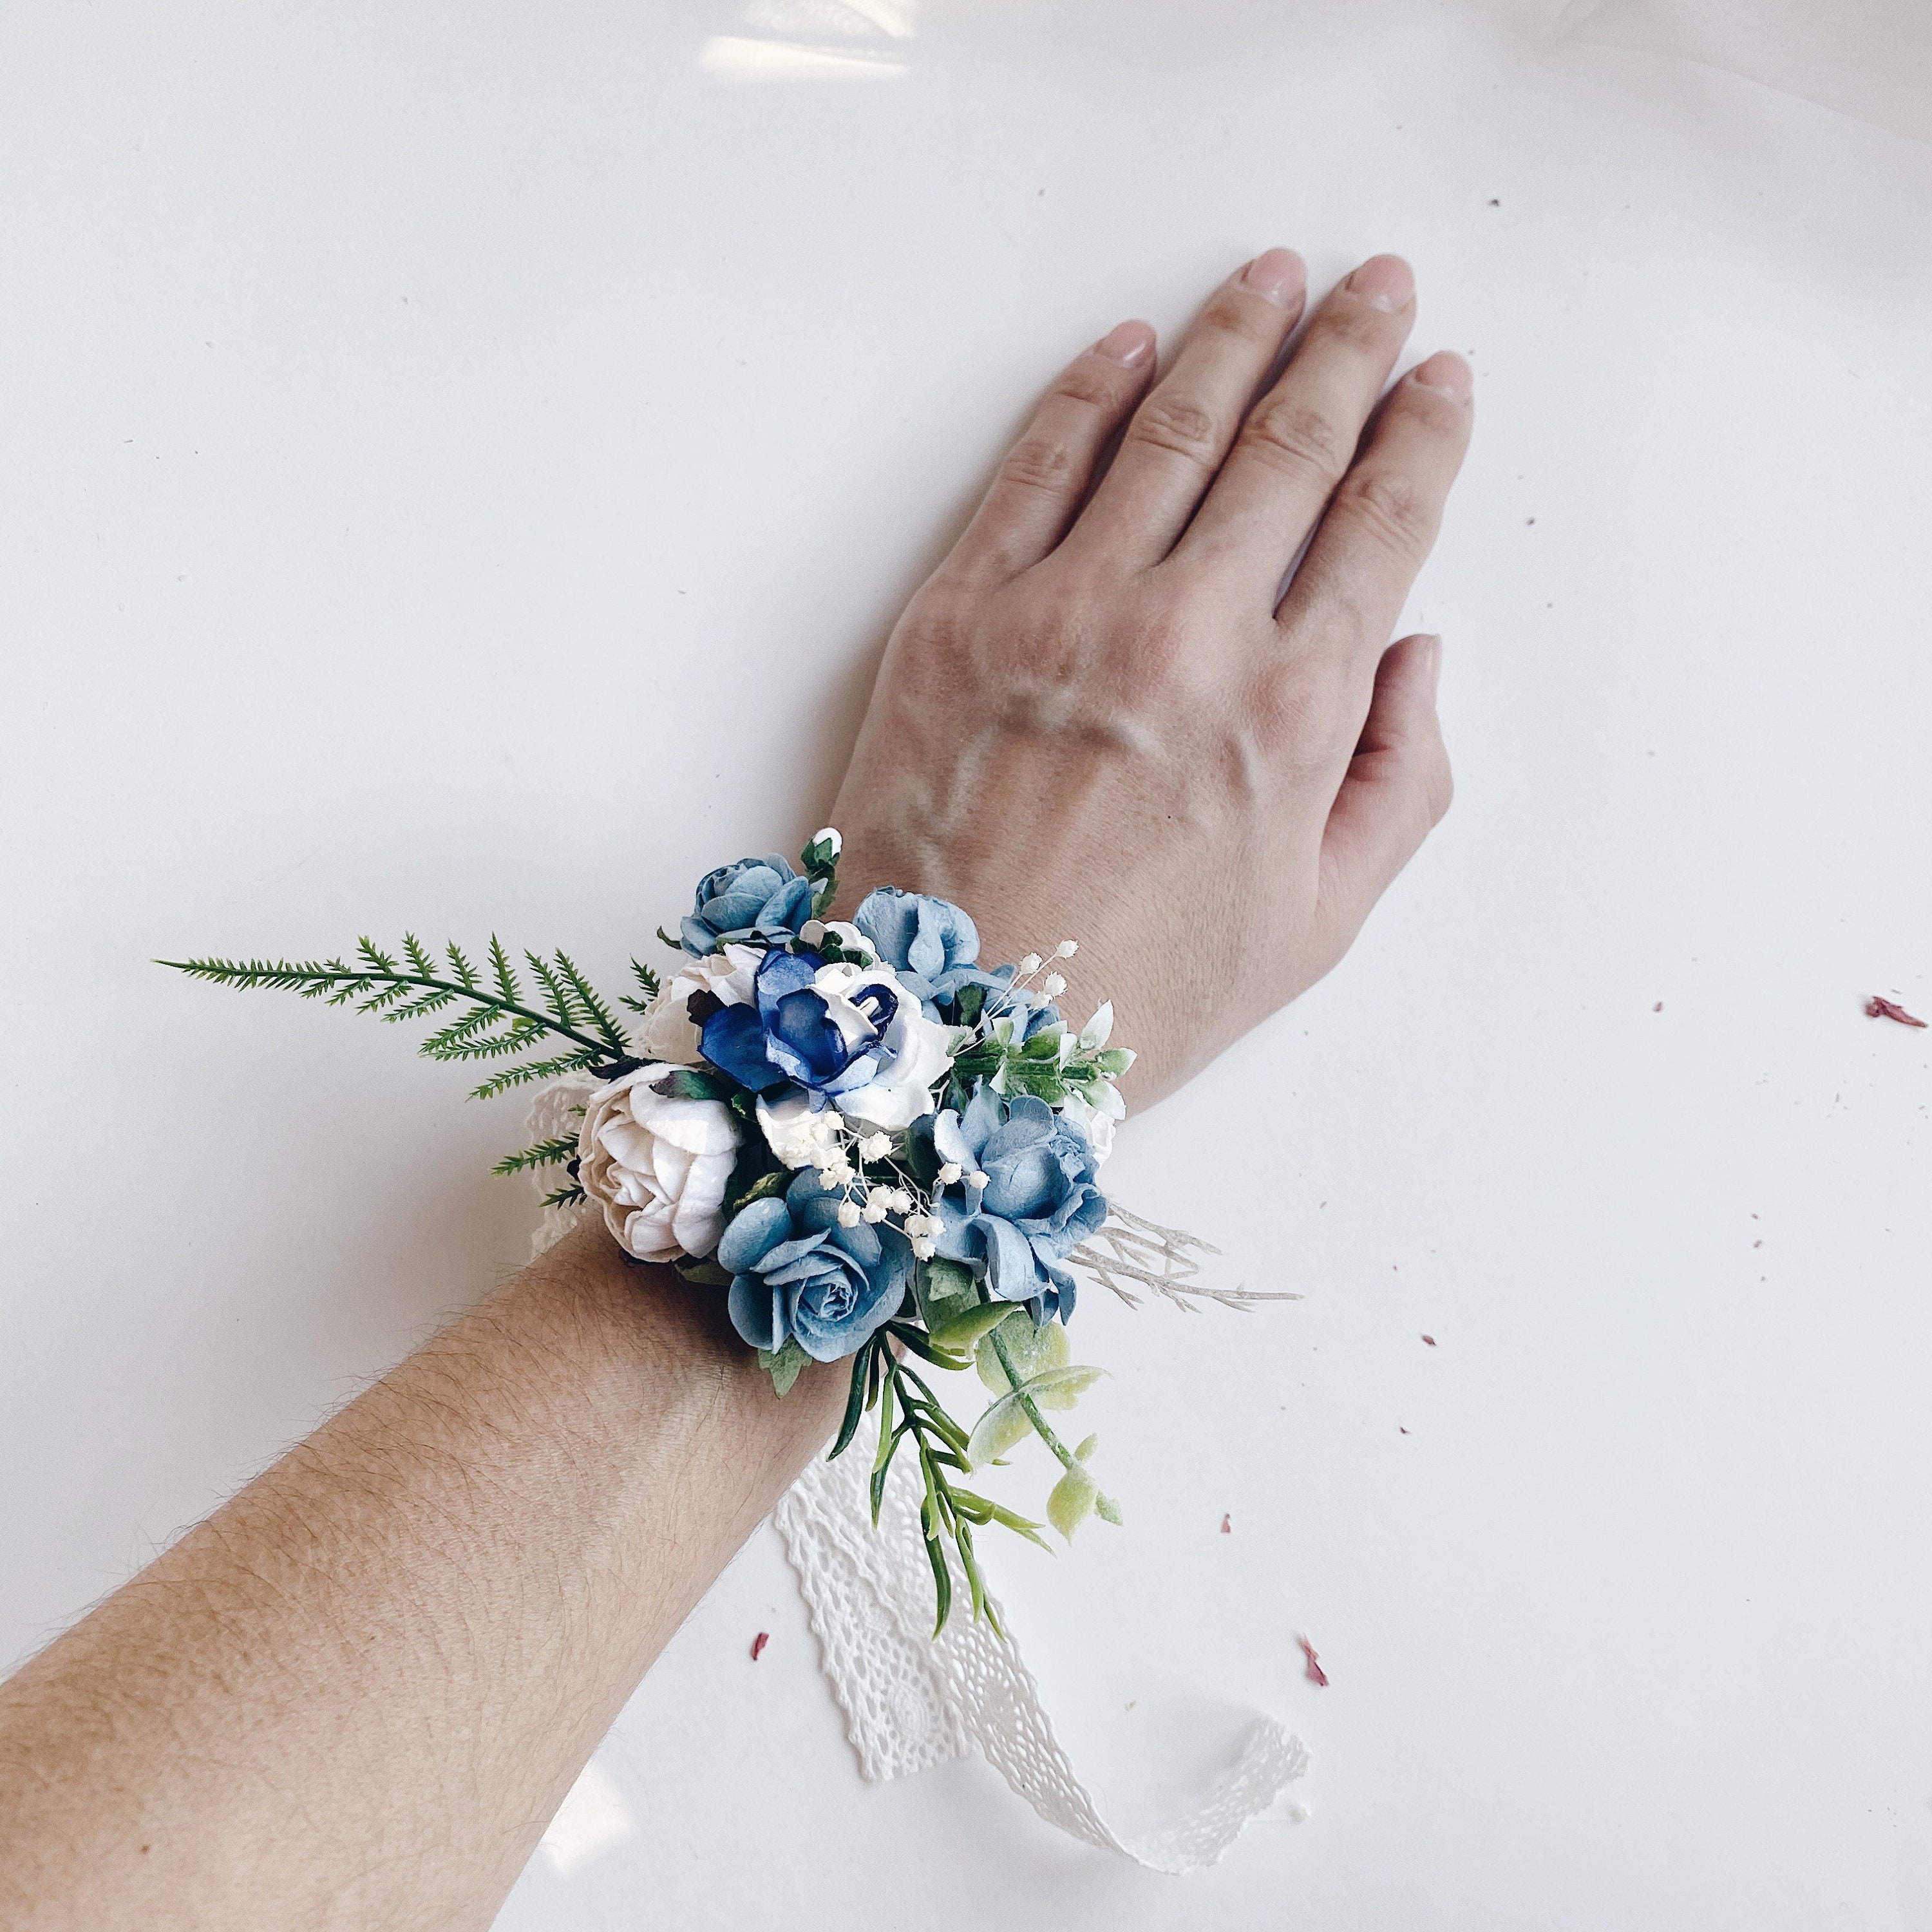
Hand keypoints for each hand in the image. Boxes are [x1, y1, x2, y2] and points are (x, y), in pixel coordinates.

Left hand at [831, 250, 1470, 1102]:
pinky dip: (1087, 392)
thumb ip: (1398, 783)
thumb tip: (1416, 656)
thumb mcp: (1318, 924)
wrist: (952, 1032)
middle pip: (1289, 447)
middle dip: (1346, 350)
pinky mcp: (958, 613)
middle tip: (1376, 287)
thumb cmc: (1137, 994)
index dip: (1422, 436)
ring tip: (1271, 279)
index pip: (1383, 526)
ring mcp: (1065, 612)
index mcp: (1293, 713)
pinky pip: (1035, 467)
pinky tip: (1128, 347)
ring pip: (1170, 428)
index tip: (1439, 379)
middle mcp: (1188, 636)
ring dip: (1232, 337)